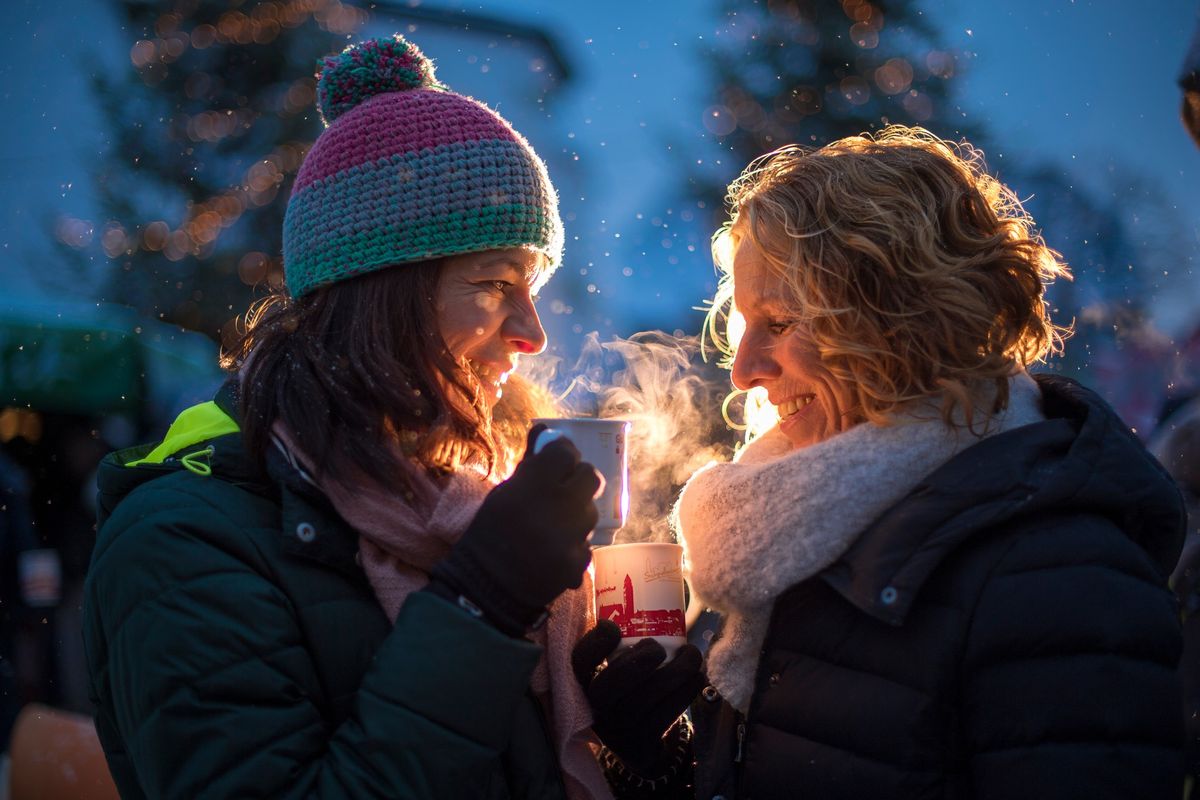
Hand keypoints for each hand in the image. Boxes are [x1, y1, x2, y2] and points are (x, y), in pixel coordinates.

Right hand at [432, 425, 599, 633]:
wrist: (485, 588)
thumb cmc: (489, 535)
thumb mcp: (502, 494)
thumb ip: (528, 465)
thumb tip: (544, 432)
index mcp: (532, 485)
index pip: (566, 452)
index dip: (562, 453)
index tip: (557, 460)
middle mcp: (556, 507)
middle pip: (590, 476)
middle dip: (577, 479)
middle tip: (561, 489)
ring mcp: (570, 538)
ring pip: (590, 511)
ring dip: (576, 513)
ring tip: (553, 525)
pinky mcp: (578, 564)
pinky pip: (586, 543)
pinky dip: (573, 545)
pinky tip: (554, 551)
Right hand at [572, 620, 705, 773]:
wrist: (633, 740)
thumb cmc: (626, 687)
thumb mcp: (611, 666)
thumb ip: (616, 638)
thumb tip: (636, 579)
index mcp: (582, 681)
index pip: (579, 662)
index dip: (595, 643)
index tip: (613, 626)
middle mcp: (594, 707)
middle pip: (609, 685)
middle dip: (639, 661)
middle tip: (658, 647)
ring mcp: (618, 729)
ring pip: (648, 698)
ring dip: (678, 670)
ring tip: (691, 653)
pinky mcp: (642, 742)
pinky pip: (670, 711)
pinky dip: (688, 688)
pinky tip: (696, 674)